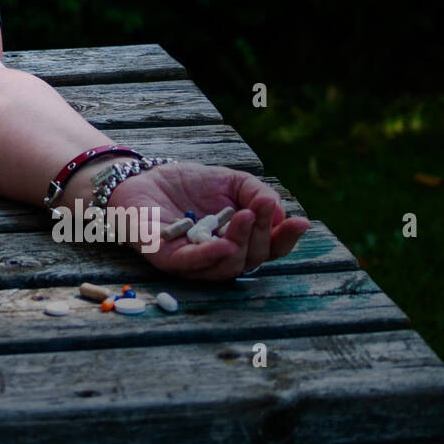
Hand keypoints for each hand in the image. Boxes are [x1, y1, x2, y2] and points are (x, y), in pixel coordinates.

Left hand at [104, 161, 310, 279]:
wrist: (142, 176)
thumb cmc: (187, 183)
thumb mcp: (230, 181)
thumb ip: (256, 192)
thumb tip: (278, 212)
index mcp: (238, 241)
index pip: (269, 249)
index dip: (286, 239)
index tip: (301, 222)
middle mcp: (218, 257)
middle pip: (251, 259)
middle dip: (260, 234)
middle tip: (258, 208)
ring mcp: (192, 262)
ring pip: (225, 267)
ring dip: (240, 243)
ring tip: (244, 217)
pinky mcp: (164, 258)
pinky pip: (189, 264)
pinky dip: (209, 256)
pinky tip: (225, 244)